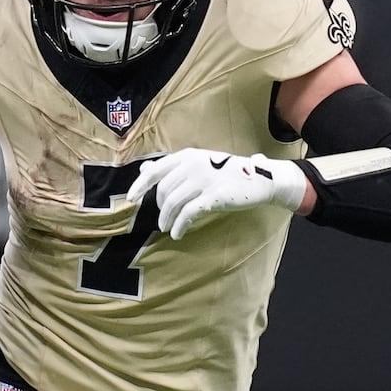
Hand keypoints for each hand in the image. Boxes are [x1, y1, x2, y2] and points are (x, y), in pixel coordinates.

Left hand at [126, 148, 305, 239]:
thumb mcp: (198, 164)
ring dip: (167, 220)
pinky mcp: (214, 196)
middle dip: (160, 209)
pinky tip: (178, 234)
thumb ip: (172, 168)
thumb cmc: (226, 173)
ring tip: (168, 229)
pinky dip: (179, 226)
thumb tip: (144, 169)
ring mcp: (204, 179)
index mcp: (187, 156)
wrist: (260, 179)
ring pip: (173, 203)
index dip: (140, 185)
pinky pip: (188, 214)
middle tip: (162, 222)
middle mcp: (193, 165)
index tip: (131, 199)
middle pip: (164, 191)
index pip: (156, 170)